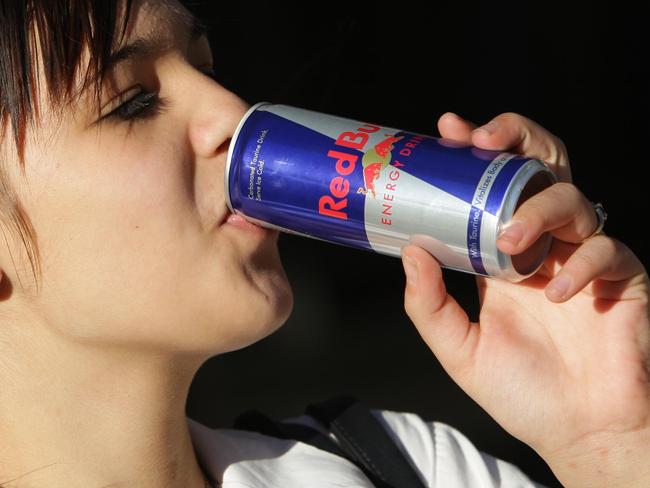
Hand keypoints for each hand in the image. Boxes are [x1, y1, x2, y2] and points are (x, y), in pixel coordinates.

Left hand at [401, 112, 649, 486]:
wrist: (578, 431)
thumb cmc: (520, 390)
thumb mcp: (459, 348)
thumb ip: (429, 305)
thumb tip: (410, 252)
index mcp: (501, 256)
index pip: (490, 189)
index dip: (474, 155)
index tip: (448, 131)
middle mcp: (541, 247)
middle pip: (539, 171)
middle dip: (517, 141)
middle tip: (484, 139)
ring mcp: (581, 258)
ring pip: (572, 200)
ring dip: (538, 210)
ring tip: (512, 242)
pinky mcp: (622, 278)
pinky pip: (608, 250)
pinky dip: (583, 264)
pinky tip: (558, 295)